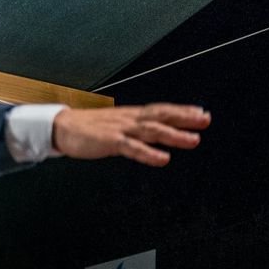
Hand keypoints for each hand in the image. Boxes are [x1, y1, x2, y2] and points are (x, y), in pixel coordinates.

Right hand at [51, 103, 209, 166]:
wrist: (62, 127)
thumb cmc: (89, 129)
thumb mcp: (117, 126)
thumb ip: (135, 130)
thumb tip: (152, 135)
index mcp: (132, 115)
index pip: (161, 110)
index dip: (182, 111)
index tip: (201, 113)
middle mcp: (130, 119)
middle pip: (162, 115)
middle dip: (185, 118)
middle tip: (205, 120)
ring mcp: (121, 129)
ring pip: (153, 130)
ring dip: (174, 135)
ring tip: (193, 140)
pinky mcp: (111, 142)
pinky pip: (133, 148)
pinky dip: (150, 154)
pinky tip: (163, 159)